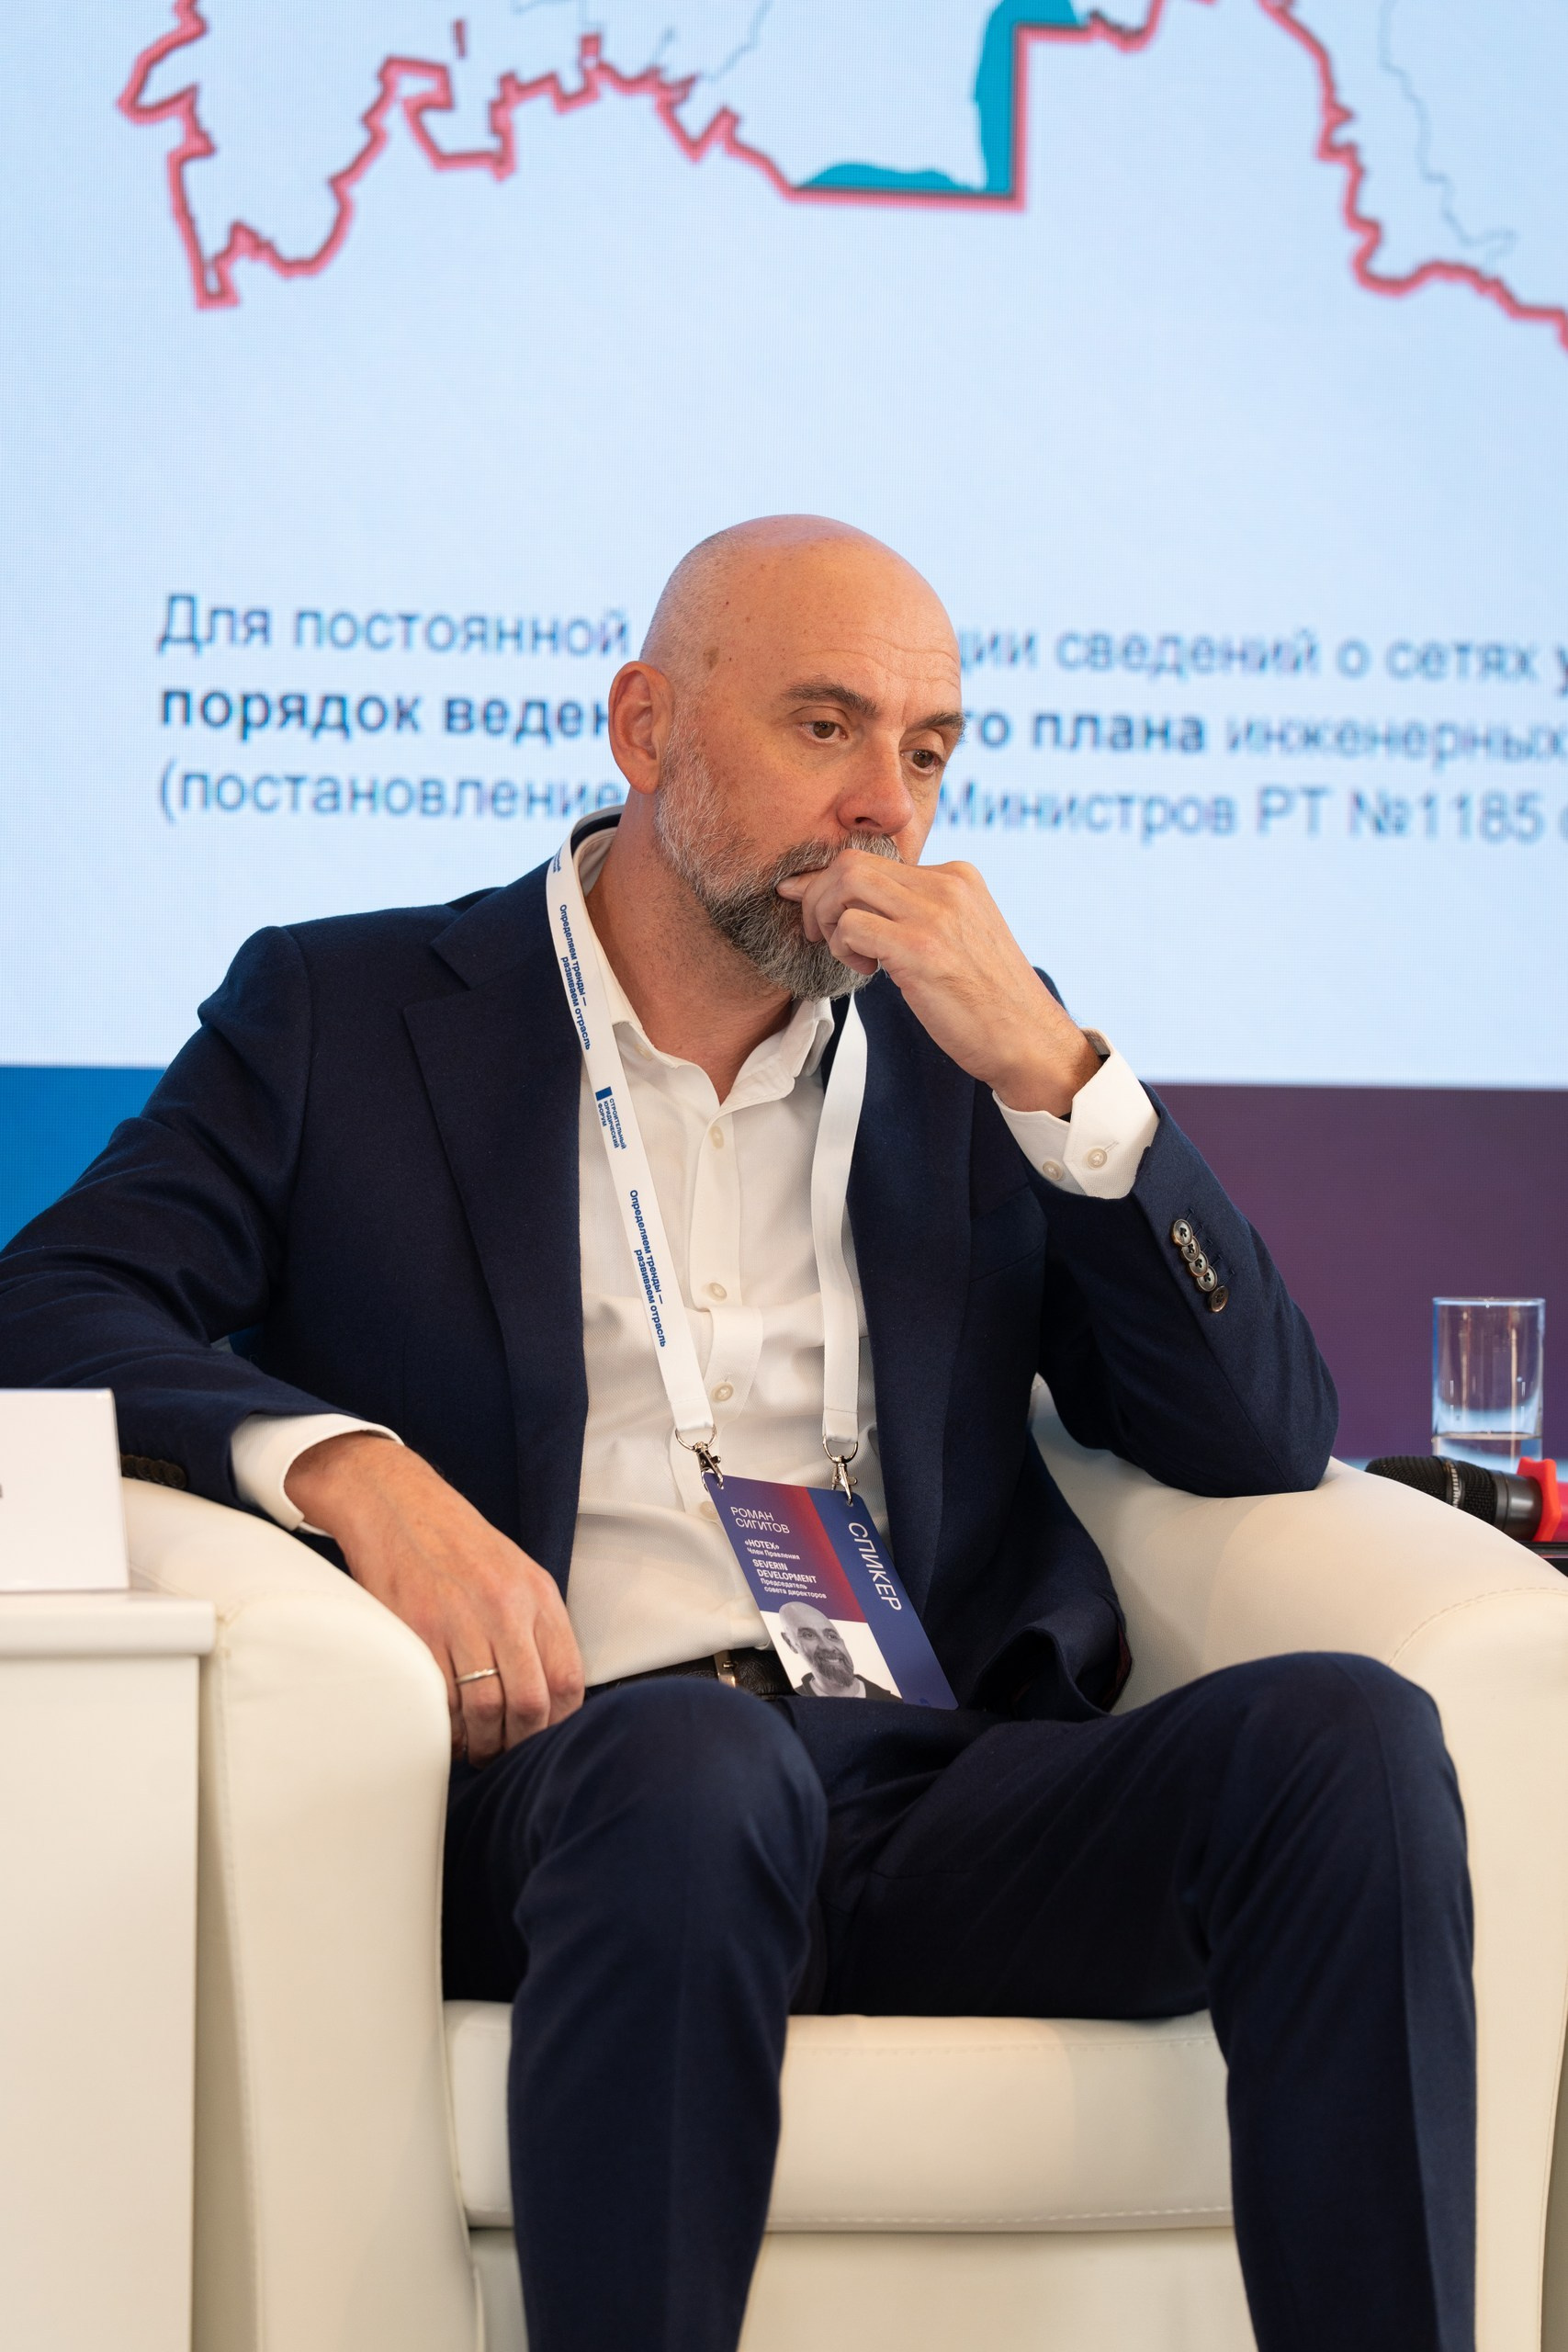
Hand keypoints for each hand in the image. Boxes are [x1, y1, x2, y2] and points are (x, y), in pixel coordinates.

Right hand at [285, 1433, 584, 1761]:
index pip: (568, 1679)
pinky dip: (447, 1726)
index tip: (541, 1735)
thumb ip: (538, 1626)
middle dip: (519, 1742)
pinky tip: (447, 1728)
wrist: (398, 1504)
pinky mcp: (417, 1630)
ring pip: (485, 1709)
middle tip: (506, 1752)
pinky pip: (440, 1699)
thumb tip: (550, 1692)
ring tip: (477, 1748)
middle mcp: (504, 1608)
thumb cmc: (458, 1544)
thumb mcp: (517, 1573)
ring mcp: (459, 1620)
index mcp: (537, 1595)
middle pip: (529, 1703)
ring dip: (483, 1743)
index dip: (558, 1722)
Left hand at [777, 850, 1101, 1114]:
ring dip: (826, 920)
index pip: (872, 857)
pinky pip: (852, 925)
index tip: (804, 901)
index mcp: (956, 875)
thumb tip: (849, 904)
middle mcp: (946, 884)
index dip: (828, 881)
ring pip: (846, 883)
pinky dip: (843, 947)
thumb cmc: (986, 1000)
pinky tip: (867, 971)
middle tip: (819, 936)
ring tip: (847, 954)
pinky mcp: (921, 949)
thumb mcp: (957, 937)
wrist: (1028, 1040)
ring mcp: (935, 914)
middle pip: (850, 862)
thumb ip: (915, 913)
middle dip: (817, 897)